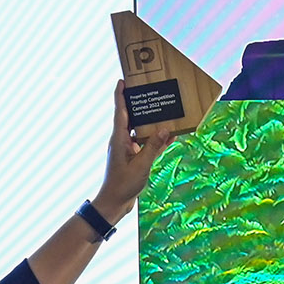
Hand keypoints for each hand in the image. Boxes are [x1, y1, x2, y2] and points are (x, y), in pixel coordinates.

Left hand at [92, 79, 172, 221]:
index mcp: (119, 139)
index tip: (122, 81)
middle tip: (146, 90)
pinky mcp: (133, 158)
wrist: (115, 203)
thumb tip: (164, 129)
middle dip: (137, 104)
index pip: (119, 111)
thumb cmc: (123, 185)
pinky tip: (169, 135)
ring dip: (150, 122)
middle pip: (130, 117)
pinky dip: (156, 140)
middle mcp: (122, 141)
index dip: (120, 95)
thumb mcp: (141, 165)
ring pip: (140, 130)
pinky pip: (146, 144)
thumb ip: (153, 147)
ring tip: (163, 110)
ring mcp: (127, 149)